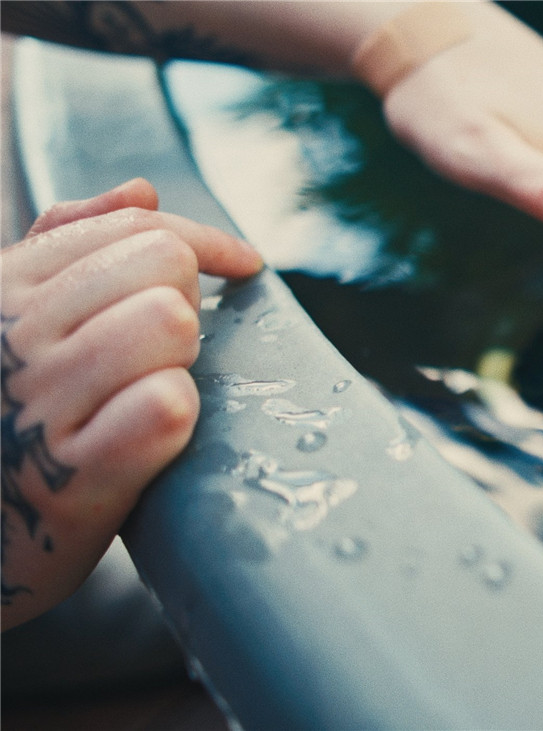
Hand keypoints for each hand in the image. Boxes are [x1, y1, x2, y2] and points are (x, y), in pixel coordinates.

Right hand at [1, 178, 262, 628]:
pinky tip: (142, 440)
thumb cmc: (9, 421)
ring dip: (177, 362)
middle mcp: (9, 337)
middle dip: (183, 304)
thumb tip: (141, 190)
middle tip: (157, 355)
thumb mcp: (15, 322)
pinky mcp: (70, 481)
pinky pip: (168, 407)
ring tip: (136, 396)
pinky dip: (173, 421)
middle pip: (165, 266)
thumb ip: (67, 248)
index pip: (136, 227)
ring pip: (170, 324)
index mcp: (2, 287)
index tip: (243, 264)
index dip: (206, 241)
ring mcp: (35, 407)